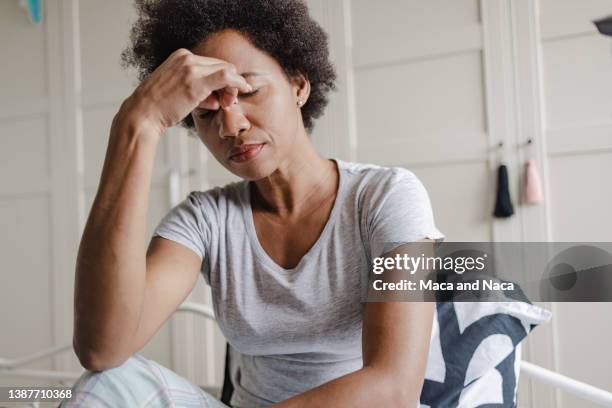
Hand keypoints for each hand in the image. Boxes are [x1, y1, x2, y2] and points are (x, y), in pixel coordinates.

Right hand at [121, 48, 251, 135]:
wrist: (142, 115)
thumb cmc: (159, 108)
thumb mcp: (177, 90)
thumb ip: (196, 88)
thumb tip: (217, 96)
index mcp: (181, 56)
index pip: (212, 64)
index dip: (222, 80)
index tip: (223, 96)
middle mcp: (186, 57)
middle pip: (221, 65)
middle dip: (230, 83)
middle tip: (229, 102)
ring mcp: (191, 67)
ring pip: (226, 71)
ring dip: (231, 88)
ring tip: (225, 104)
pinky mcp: (196, 81)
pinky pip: (226, 76)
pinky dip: (238, 82)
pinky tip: (244, 88)